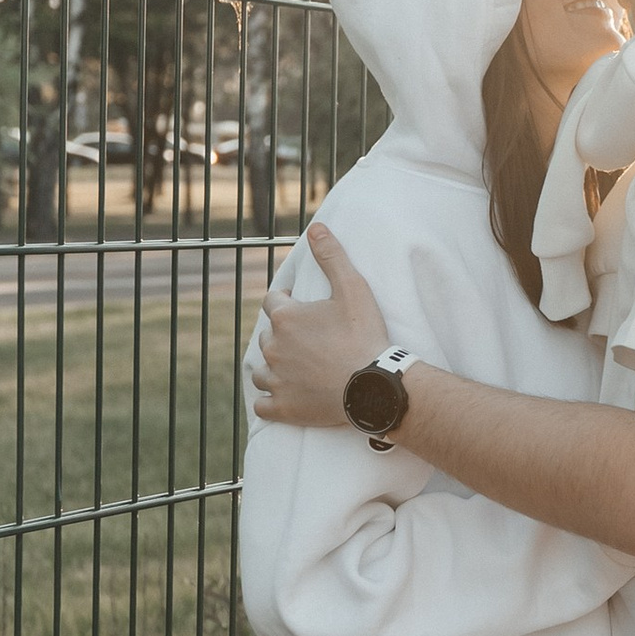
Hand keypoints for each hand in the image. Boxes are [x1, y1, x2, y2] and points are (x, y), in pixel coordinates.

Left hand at [248, 220, 393, 426]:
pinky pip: (262, 404)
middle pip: (268, 336)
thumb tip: (315, 228)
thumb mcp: (353, 289)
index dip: (286, 302)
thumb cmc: (364, 336)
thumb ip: (332, 256)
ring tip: (295, 369)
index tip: (301, 307)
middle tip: (307, 341)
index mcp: (286, 318)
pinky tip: (282, 397)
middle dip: (282, 335)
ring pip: (261, 370)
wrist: (373, 387)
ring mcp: (276, 379)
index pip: (272, 302)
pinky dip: (269, 400)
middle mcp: (273, 347)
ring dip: (273, 367)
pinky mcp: (282, 408)